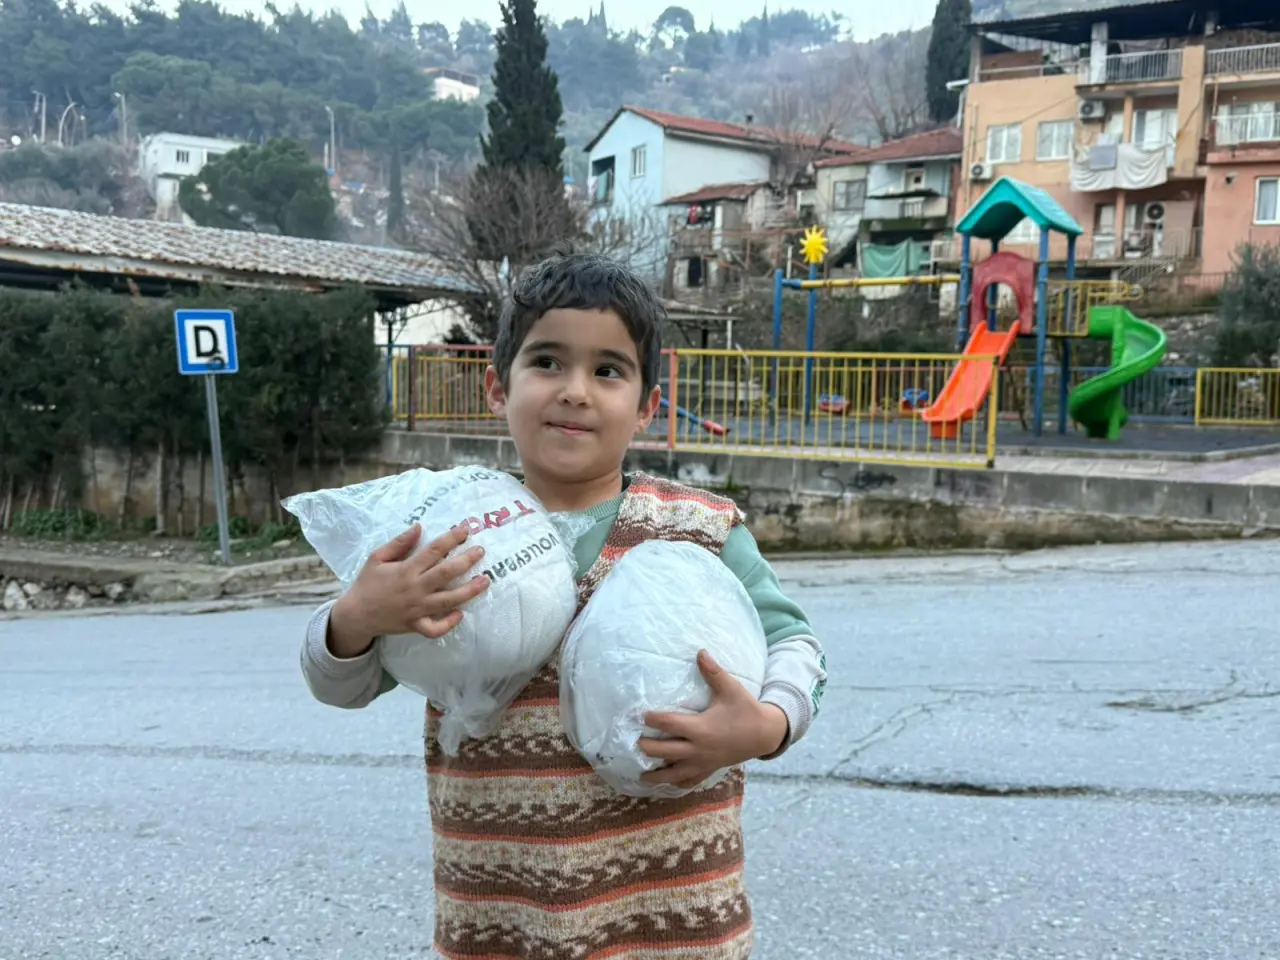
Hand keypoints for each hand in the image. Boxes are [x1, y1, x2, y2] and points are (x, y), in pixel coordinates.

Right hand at [326, 522, 488, 657]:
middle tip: (481, 551)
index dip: (451, 538)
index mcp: (406, 570)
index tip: (466, 529)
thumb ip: (399, 542)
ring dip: (469, 591)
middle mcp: (415, 589)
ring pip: (448, 600)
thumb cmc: (367, 583)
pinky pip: (435, 628)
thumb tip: (419, 526)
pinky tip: (460, 613)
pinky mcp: (416, 625)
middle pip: (446, 573)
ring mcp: (417, 609)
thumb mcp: (377, 557)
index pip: (434, 550)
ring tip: (484, 581)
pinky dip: (449, 623)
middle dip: (466, 560)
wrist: (356, 614)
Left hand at [637, 649, 788, 790]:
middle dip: (647, 747)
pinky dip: (678, 784)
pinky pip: (691, 781)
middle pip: (665, 751)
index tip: (641, 715)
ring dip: (657, 775)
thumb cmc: (746, 710)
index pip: (669, 724)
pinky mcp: (710, 769)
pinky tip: (669, 784)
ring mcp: (704, 762)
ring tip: (641, 777)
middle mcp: (698, 749)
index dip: (653, 720)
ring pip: (675, 773)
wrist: (766, 734)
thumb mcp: (731, 689)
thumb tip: (700, 651)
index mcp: (701, 728)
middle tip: (634, 742)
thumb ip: (713, 672)